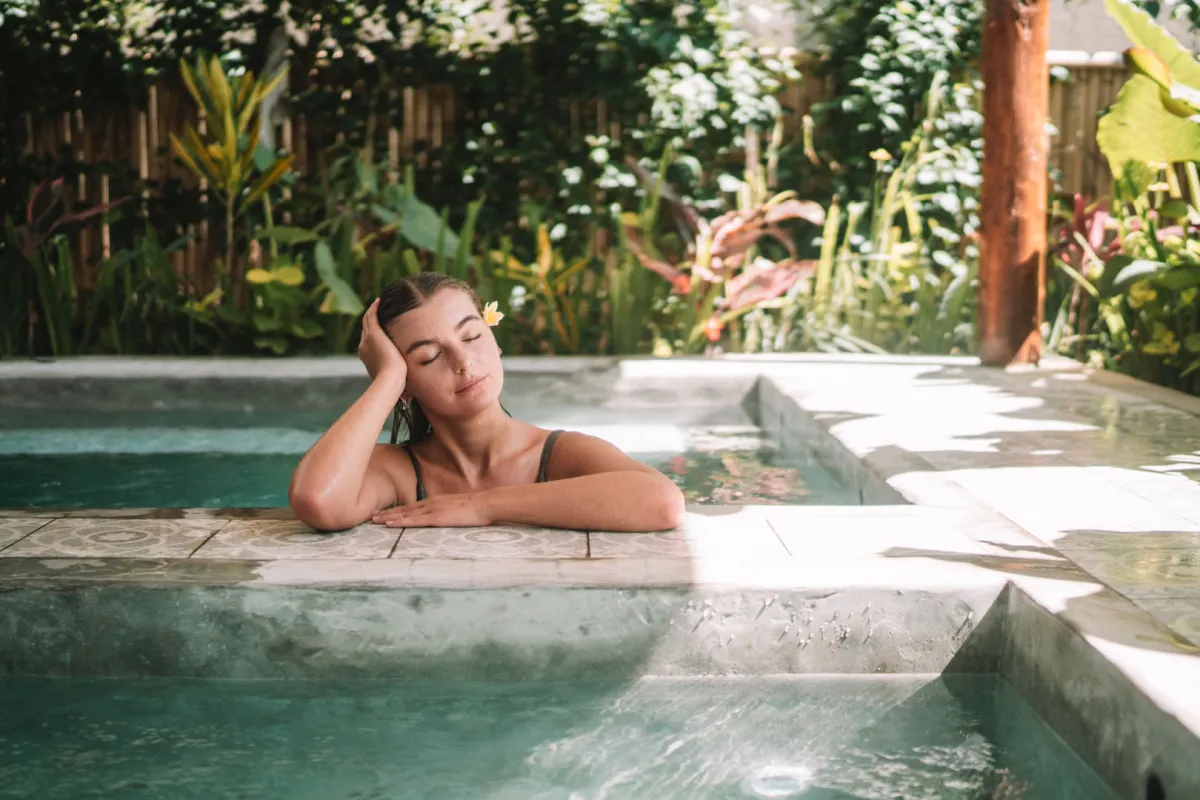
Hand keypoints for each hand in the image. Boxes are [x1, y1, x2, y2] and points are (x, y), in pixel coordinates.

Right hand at [358, 298, 406, 383]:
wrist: (390, 378)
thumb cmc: (395, 384)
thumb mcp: (396, 382)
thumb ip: (400, 384)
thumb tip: (409, 398)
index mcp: (367, 356)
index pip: (368, 341)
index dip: (372, 334)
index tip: (379, 329)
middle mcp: (363, 346)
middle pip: (365, 329)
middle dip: (370, 320)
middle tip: (377, 311)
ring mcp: (367, 339)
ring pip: (367, 321)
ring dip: (372, 312)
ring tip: (378, 303)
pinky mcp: (373, 333)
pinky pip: (371, 316)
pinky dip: (374, 308)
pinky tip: (379, 301)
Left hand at [372, 493, 492, 527]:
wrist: (485, 504)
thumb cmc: (476, 509)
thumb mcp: (458, 510)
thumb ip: (449, 513)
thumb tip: (446, 519)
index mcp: (436, 502)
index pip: (412, 507)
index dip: (397, 510)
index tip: (384, 513)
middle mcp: (430, 504)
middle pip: (404, 509)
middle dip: (387, 513)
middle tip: (372, 516)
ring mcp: (432, 510)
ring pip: (405, 514)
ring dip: (388, 517)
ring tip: (374, 520)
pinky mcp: (435, 517)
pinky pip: (414, 520)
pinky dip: (400, 522)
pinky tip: (390, 524)